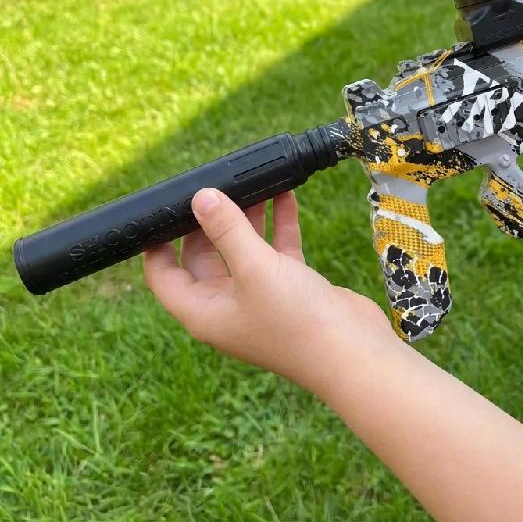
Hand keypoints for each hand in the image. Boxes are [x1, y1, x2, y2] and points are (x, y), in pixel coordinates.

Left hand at [144, 189, 392, 392]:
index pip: (164, 276)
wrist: (351, 352)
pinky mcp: (291, 288)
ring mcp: (261, 297)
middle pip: (205, 257)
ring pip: (244, 249)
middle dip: (208, 222)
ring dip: (246, 218)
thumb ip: (227, 230)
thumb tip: (201, 197)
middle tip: (213, 186)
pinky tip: (284, 194)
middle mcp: (227, 305)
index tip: (161, 211)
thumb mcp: (254, 268)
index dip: (157, 245)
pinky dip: (278, 224)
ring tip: (249, 183)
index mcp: (204, 310)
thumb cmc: (294, 320)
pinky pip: (277, 250)